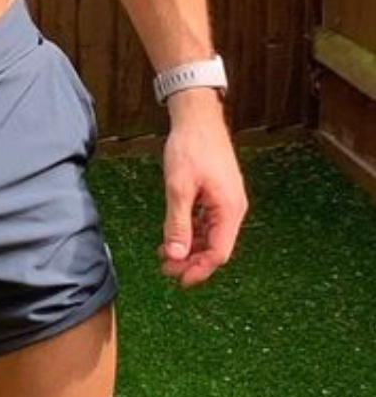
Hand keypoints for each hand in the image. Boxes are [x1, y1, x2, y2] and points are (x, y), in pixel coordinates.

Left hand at [157, 96, 247, 287]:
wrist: (198, 117)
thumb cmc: (191, 148)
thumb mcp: (179, 188)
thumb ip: (177, 223)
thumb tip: (175, 255)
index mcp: (229, 209)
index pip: (219, 252)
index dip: (199, 269)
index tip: (179, 279)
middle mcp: (233, 208)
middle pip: (215, 246)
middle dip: (191, 260)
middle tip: (165, 267)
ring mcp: (226, 201)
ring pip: (210, 235)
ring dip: (189, 247)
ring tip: (164, 254)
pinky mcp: (218, 194)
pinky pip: (207, 221)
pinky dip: (190, 231)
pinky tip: (172, 235)